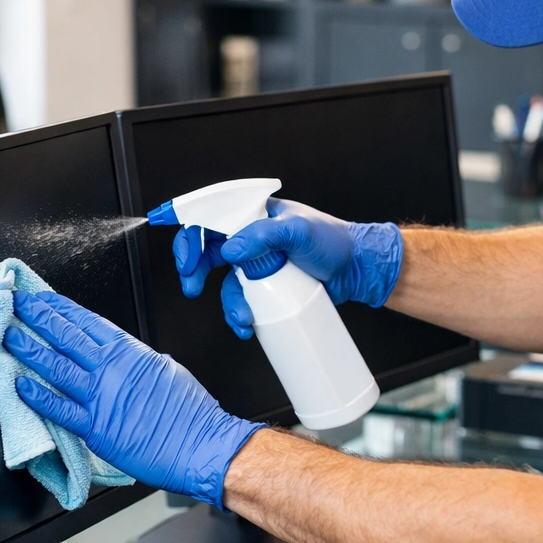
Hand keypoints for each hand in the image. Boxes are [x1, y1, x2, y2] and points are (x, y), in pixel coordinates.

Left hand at [3, 290, 260, 506]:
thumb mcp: (166, 370)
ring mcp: (101, 397)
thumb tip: (121, 357)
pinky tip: (19, 385)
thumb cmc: (191, 414)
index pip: (87, 321)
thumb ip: (137, 362)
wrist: (201, 445)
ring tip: (8, 336)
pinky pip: (58, 408)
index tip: (43, 298)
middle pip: (66, 335)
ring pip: (56, 365)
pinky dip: (37, 396)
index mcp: (131, 352)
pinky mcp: (95, 428)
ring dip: (28, 348)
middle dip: (38, 317)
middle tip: (17, 305)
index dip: (61, 308)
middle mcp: (112, 369)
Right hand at [207, 199, 402, 337]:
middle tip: (193, 287)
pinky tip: (248, 326)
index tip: (185, 259)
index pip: (211, 218)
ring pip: (226, 284)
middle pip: (208, 252)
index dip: (190, 235)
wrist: (357, 270)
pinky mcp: (267, 288)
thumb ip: (264, 236)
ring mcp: (258, 265)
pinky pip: (244, 301)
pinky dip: (241, 316)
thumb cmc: (333, 241)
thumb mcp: (299, 231)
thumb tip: (232, 251)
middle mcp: (251, 238)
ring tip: (242, 317)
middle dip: (195, 271)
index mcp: (253, 215)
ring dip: (226, 303)